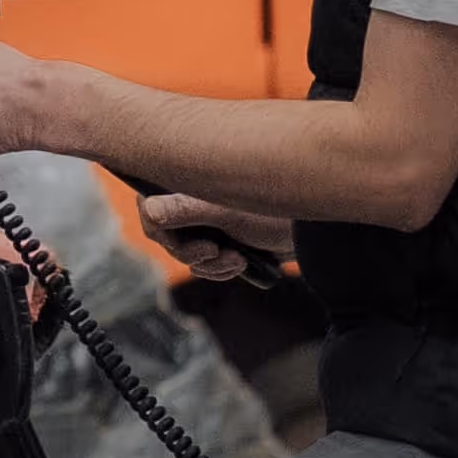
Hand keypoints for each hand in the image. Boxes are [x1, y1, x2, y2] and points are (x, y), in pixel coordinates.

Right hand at [137, 191, 291, 279]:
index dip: (157, 228)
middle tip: (215, 250)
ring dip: (211, 265)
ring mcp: (209, 226)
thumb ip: (183, 210)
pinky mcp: (224, 244)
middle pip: (167, 239)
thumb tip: (147, 210)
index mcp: (189, 187)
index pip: (149, 207)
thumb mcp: (225, 211)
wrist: (310, 233)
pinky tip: (241, 263)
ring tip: (237, 259)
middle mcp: (195, 205)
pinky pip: (207, 267)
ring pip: (188, 257)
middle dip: (191, 253)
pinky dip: (221, 270)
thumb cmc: (274, 210)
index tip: (175, 239)